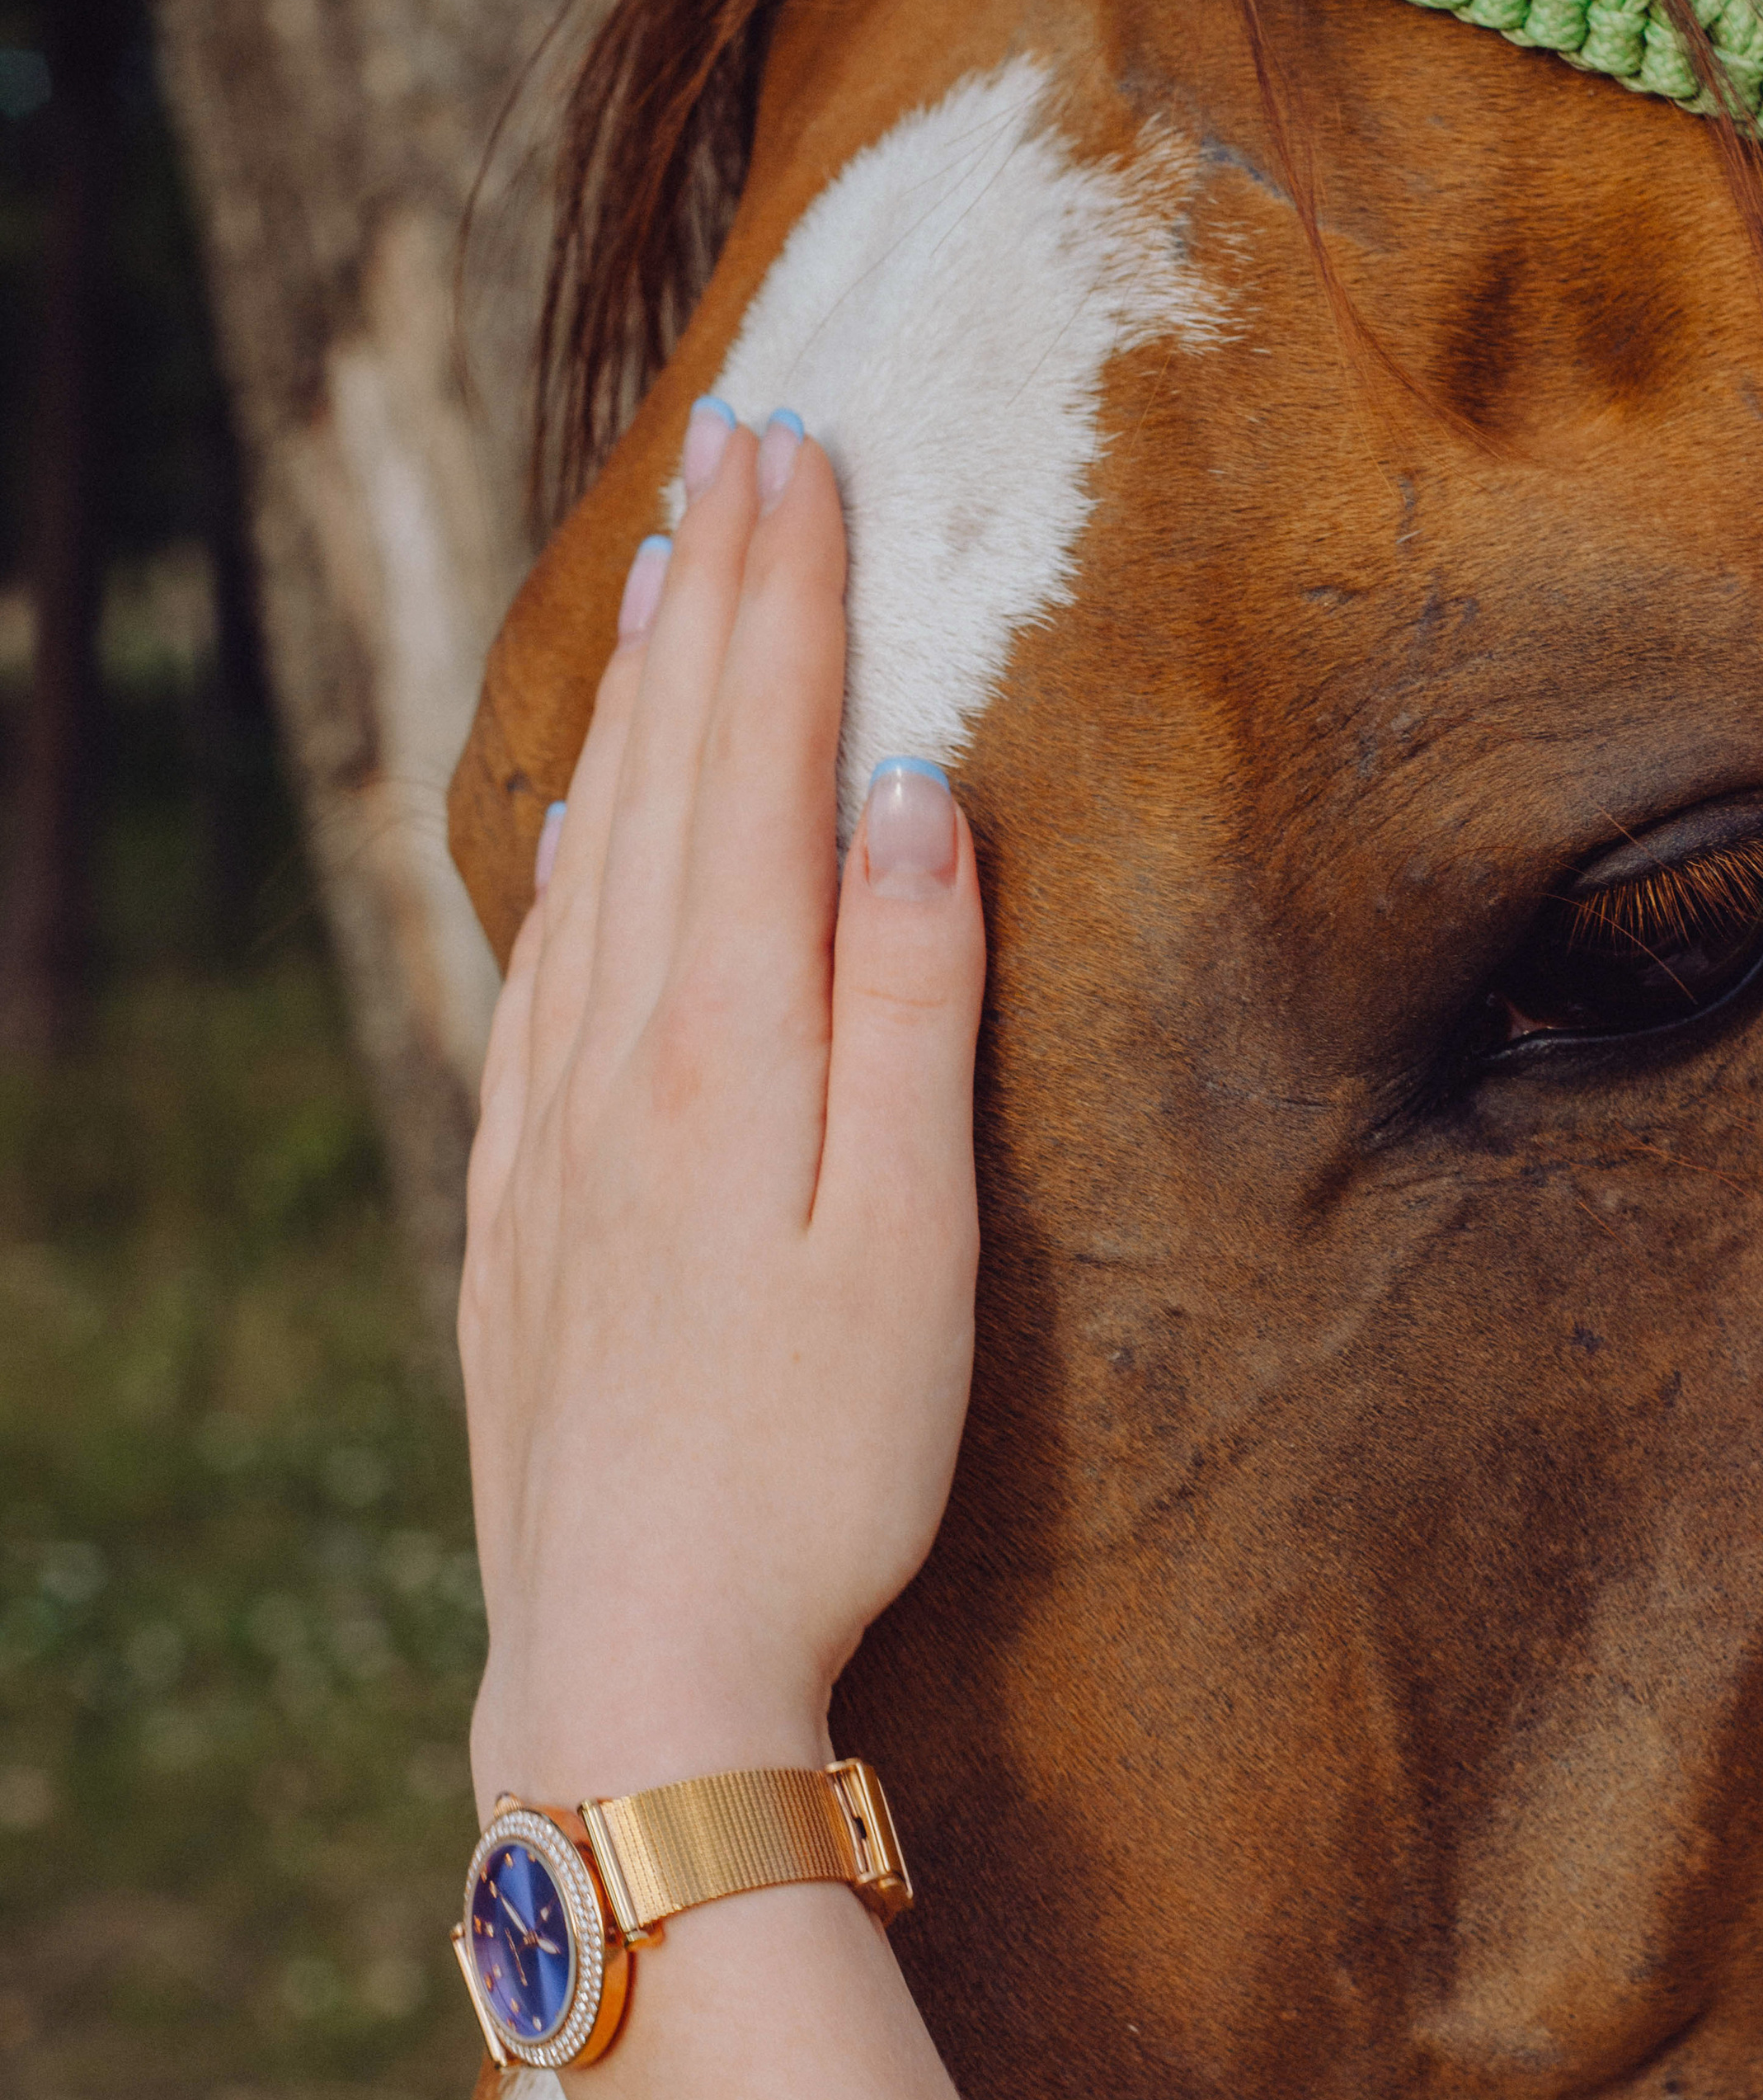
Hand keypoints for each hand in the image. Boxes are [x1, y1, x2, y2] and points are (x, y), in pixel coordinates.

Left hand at [459, 408, 985, 1815]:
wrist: (634, 1648)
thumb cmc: (814, 1472)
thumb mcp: (911, 1249)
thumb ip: (913, 1011)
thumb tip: (912, 799)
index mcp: (726, 1050)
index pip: (763, 769)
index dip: (788, 604)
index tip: (806, 456)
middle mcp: (612, 1061)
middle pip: (667, 782)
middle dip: (710, 604)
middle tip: (735, 450)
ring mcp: (542, 1132)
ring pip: (590, 860)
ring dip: (632, 707)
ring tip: (660, 581)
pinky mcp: (513, 1207)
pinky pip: (531, 976)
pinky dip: (564, 860)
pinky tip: (575, 830)